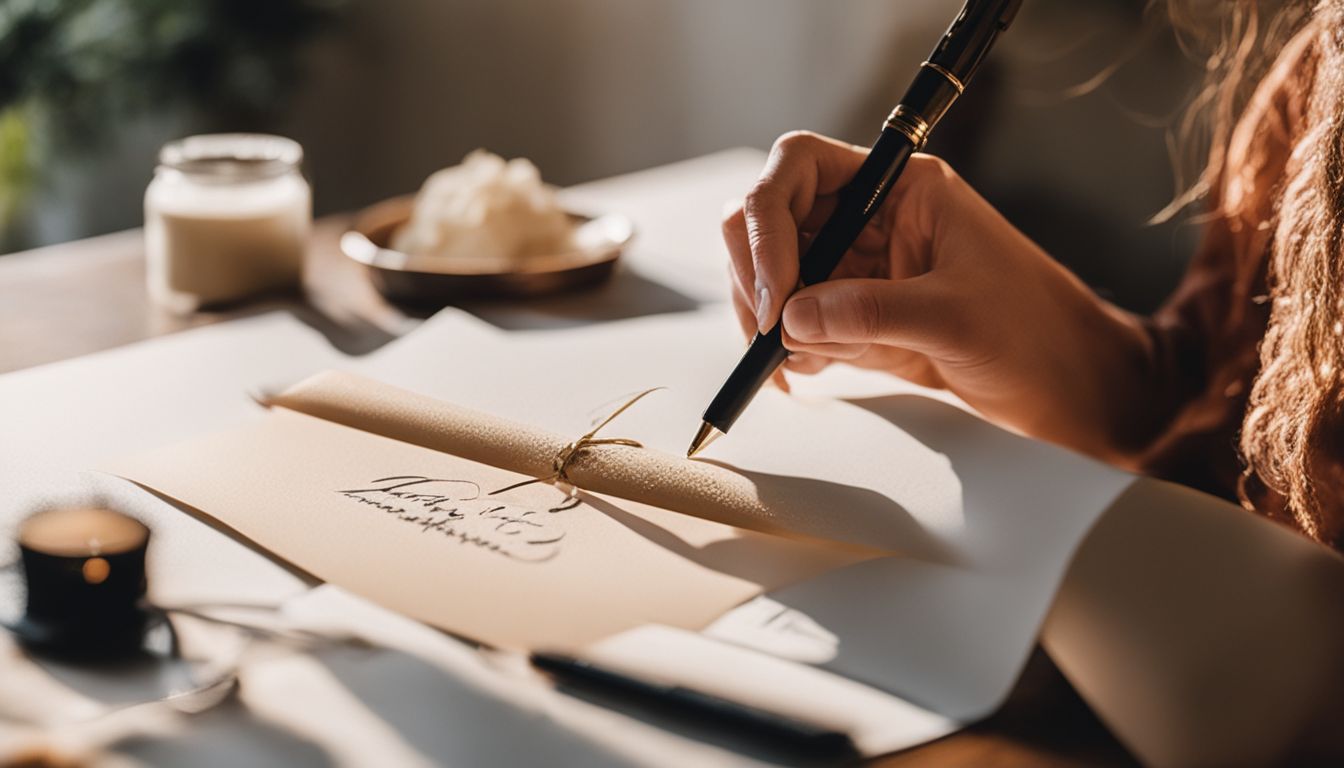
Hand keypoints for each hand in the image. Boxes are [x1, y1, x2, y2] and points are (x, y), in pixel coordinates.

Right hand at [723, 131, 1152, 458]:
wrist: (1073, 388)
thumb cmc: (1037, 333)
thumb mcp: (954, 317)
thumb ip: (868, 312)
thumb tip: (790, 320)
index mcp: (901, 188)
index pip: (799, 166)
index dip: (769, 220)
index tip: (778, 290)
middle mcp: (872, 219)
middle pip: (772, 218)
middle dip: (758, 272)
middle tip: (769, 331)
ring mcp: (862, 268)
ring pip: (777, 274)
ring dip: (768, 318)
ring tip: (793, 363)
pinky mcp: (860, 316)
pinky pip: (799, 321)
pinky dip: (787, 349)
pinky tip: (801, 376)